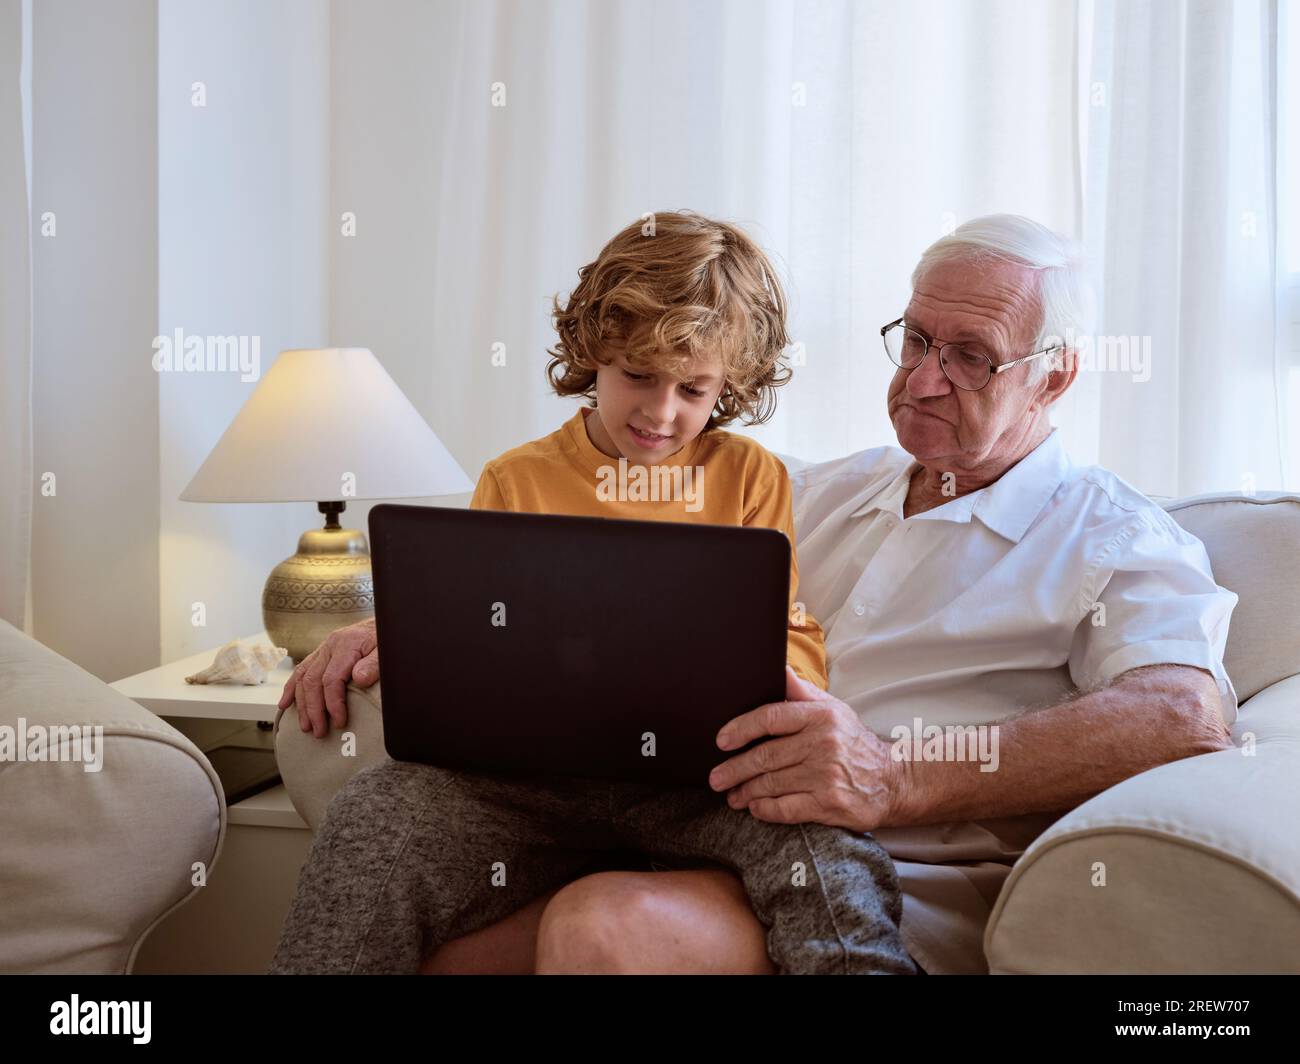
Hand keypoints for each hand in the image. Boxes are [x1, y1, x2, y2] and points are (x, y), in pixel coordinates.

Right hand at [276, 618, 379, 737]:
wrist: (386, 622)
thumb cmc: (388, 639)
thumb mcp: (387, 650)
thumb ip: (374, 664)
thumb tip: (359, 679)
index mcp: (346, 644)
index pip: (331, 679)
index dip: (333, 703)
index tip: (339, 722)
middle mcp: (330, 645)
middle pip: (313, 681)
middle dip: (314, 709)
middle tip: (319, 731)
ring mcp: (324, 648)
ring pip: (303, 677)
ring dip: (302, 704)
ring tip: (306, 726)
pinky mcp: (322, 653)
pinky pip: (302, 670)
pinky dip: (292, 688)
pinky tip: (286, 704)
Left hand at [707, 666, 907, 831]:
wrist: (894, 779)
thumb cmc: (853, 742)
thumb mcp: (833, 709)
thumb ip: (801, 691)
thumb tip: (777, 666)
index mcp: (821, 716)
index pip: (771, 717)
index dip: (741, 728)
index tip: (721, 740)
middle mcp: (823, 744)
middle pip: (766, 756)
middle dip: (735, 769)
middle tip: (716, 777)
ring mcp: (826, 776)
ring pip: (772, 784)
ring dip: (746, 792)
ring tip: (733, 795)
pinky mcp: (829, 805)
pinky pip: (786, 809)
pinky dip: (765, 810)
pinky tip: (755, 808)